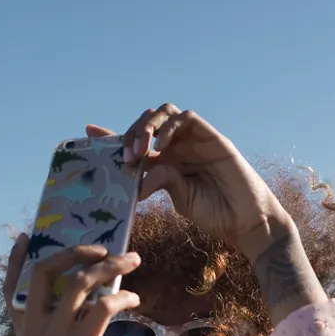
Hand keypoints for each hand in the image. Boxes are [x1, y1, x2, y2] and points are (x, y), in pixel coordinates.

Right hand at [3, 236, 140, 335]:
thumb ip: (56, 326)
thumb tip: (84, 295)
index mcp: (22, 331)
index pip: (10, 287)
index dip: (15, 259)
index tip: (27, 235)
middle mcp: (33, 330)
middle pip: (45, 271)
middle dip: (74, 251)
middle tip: (101, 247)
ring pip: (80, 282)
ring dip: (110, 266)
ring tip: (131, 261)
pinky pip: (103, 307)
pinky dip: (122, 296)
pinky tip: (134, 299)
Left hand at [86, 104, 296, 259]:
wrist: (246, 221)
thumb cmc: (215, 214)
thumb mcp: (180, 199)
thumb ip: (160, 181)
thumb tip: (138, 176)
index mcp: (166, 163)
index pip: (136, 143)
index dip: (113, 135)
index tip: (88, 132)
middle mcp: (178, 147)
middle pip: (147, 123)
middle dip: (130, 133)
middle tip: (124, 156)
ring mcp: (194, 140)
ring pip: (164, 114)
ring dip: (147, 127)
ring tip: (140, 151)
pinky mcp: (212, 137)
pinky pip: (186, 119)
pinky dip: (169, 128)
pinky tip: (160, 147)